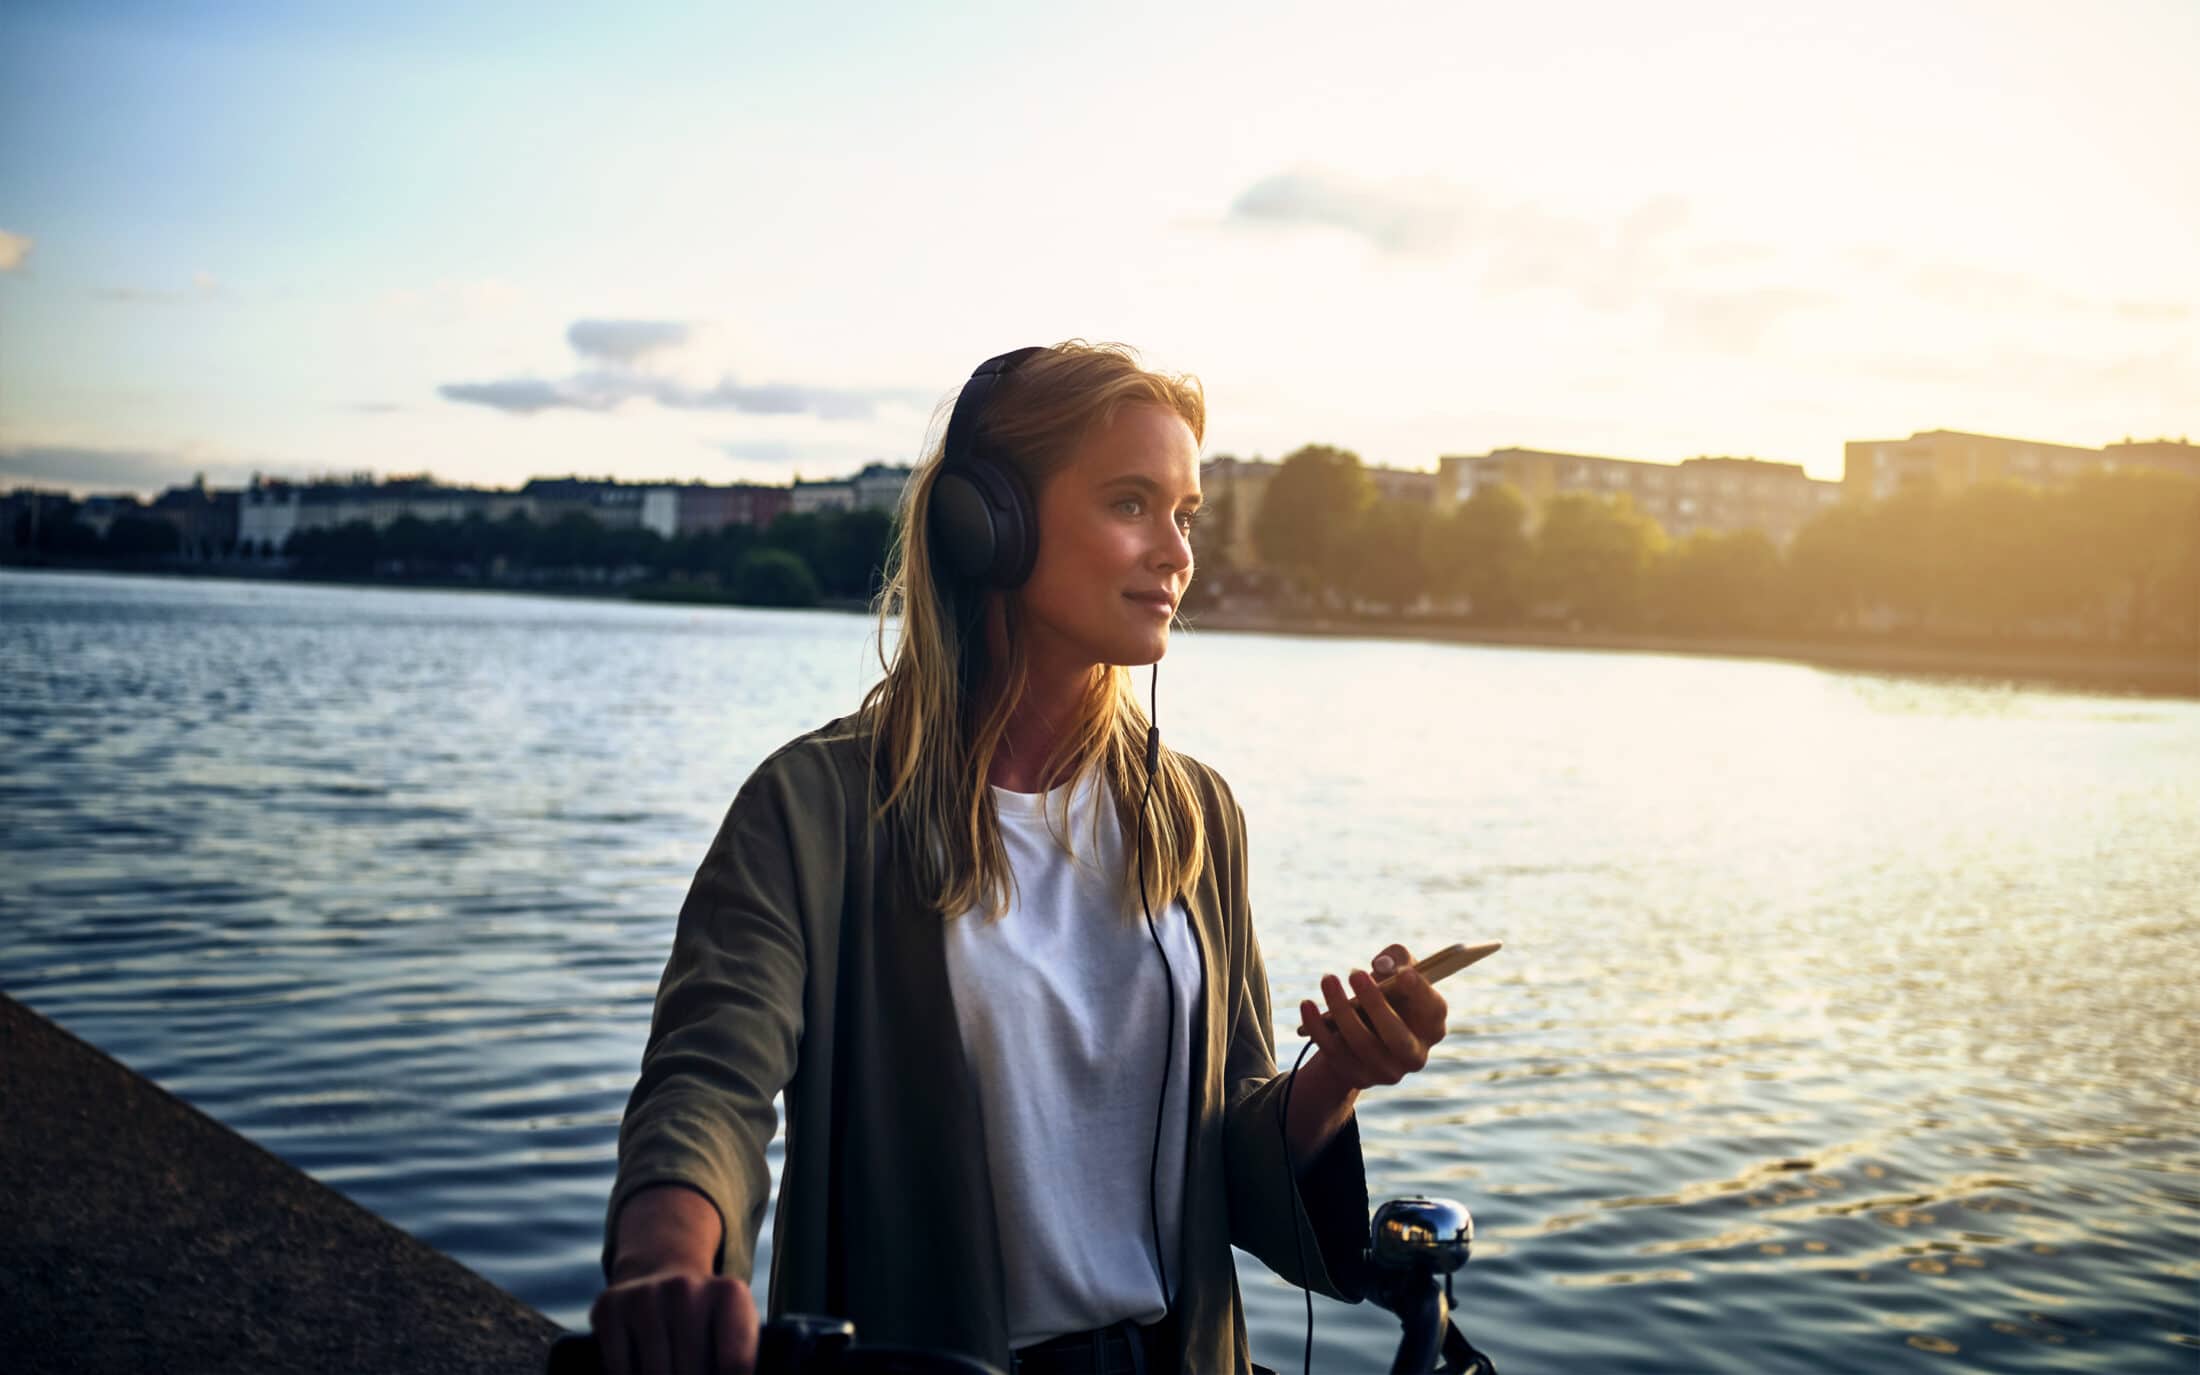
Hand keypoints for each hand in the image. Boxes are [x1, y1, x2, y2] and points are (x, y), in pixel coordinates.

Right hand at [590, 1265, 757, 1374]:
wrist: (660, 1277)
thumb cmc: (705, 1323)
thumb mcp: (734, 1331)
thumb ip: (738, 1362)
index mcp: (730, 1294)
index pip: (735, 1365)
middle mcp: (687, 1288)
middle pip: (693, 1373)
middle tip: (691, 1370)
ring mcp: (645, 1296)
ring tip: (670, 1370)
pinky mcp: (609, 1308)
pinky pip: (619, 1370)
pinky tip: (639, 1370)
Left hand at [1297, 943, 1448, 1089]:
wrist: (1364, 1031)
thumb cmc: (1388, 994)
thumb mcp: (1398, 970)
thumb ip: (1398, 958)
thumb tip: (1382, 966)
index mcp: (1432, 1026)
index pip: (1434, 1011)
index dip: (1420, 992)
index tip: (1404, 973)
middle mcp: (1415, 1055)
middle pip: (1397, 1037)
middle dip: (1376, 1005)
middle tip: (1355, 973)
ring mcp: (1387, 1071)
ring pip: (1362, 1044)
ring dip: (1341, 1009)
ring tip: (1328, 979)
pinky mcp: (1358, 1077)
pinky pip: (1334, 1053)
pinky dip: (1318, 1028)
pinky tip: (1307, 1004)